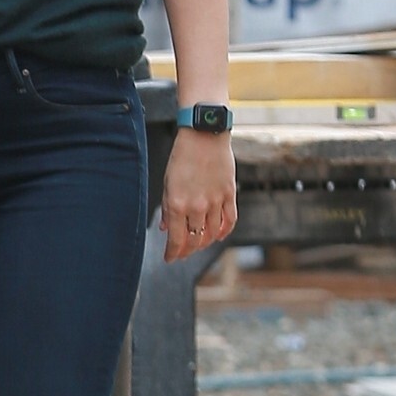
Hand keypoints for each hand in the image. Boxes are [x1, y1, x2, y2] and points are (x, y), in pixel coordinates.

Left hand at [162, 130, 236, 262]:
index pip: (177, 239)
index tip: (170, 259)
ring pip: (213, 233)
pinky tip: (218, 235)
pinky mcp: (230, 194)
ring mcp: (216, 202)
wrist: (204, 136)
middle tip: (182, 253)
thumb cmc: (182, 157)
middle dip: (188, 250)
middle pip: (195, 240)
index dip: (173, 253)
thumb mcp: (167, 183)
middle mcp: (198, 206)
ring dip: (205, 242)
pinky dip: (224, 231)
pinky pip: (230, 220)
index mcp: (179, 204)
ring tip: (198, 244)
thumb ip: (167, 208)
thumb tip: (165, 229)